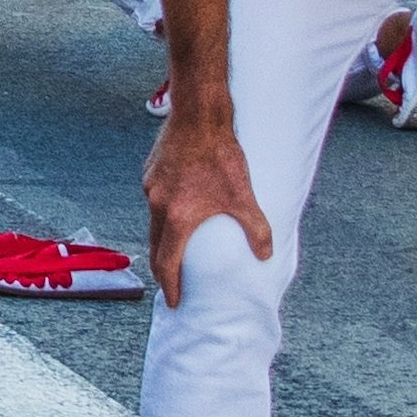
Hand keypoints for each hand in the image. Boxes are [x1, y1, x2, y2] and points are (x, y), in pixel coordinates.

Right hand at [149, 98, 272, 291]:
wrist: (198, 115)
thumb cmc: (221, 155)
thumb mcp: (243, 195)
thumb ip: (256, 228)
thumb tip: (266, 255)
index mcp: (178, 218)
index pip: (167, 262)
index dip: (170, 285)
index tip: (173, 301)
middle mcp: (158, 205)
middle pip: (155, 246)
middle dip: (163, 269)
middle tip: (171, 283)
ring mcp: (151, 187)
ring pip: (153, 221)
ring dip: (162, 239)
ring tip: (175, 247)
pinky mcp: (151, 171)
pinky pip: (154, 199)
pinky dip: (163, 211)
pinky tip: (177, 204)